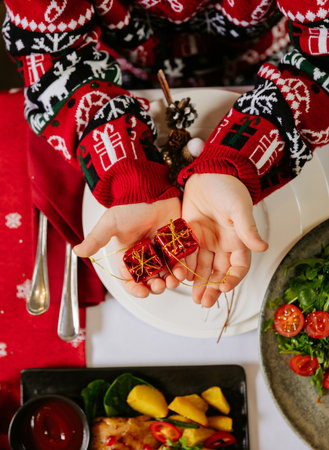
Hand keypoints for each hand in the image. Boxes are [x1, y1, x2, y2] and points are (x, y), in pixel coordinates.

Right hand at [73, 197, 184, 297]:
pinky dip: (182, 268)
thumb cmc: (130, 205)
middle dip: (156, 286)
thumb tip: (77, 251)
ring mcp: (161, 250)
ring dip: (171, 281)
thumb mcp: (110, 224)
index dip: (136, 288)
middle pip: (151, 280)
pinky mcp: (176, 244)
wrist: (150, 189)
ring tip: (174, 278)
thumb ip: (96, 239)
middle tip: (159, 283)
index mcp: (128, 255)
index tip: (143, 291)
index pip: (130, 279)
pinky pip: (181, 261)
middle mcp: (145, 256)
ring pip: (168, 273)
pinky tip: (183, 269)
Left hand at [182, 174, 267, 307]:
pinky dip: (183, 265)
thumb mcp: (239, 209)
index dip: (232, 279)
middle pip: (217, 272)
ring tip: (192, 297)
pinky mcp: (189, 234)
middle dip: (211, 287)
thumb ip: (247, 229)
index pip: (238, 267)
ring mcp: (204, 240)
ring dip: (197, 282)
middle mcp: (221, 244)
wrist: (209, 172)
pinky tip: (179, 276)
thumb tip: (262, 247)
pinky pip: (186, 253)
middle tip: (204, 302)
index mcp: (237, 240)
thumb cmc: (228, 187)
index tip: (223, 288)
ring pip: (201, 267)